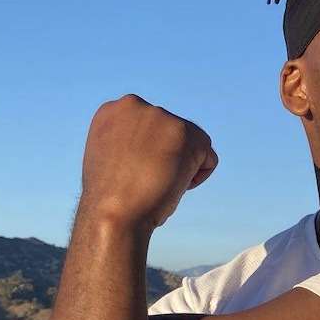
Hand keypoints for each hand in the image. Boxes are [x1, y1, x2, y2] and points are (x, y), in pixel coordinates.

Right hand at [79, 95, 217, 230]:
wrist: (112, 214)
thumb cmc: (111, 199)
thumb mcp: (112, 157)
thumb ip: (130, 142)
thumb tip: (155, 145)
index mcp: (113, 111)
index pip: (149, 129)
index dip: (147, 156)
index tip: (133, 173)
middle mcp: (135, 105)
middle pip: (171, 133)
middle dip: (166, 158)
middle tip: (146, 181)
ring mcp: (161, 116)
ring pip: (191, 144)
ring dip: (181, 167)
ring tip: (157, 183)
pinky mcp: (186, 132)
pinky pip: (208, 157)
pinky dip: (198, 177)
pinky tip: (173, 185)